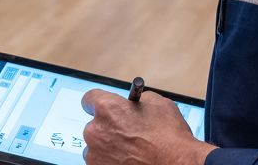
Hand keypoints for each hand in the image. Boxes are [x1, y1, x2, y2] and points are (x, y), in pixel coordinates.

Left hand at [80, 89, 215, 164]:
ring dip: (109, 147)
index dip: (100, 102)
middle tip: (125, 133)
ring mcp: (94, 154)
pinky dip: (112, 161)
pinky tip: (130, 160)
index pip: (89, 98)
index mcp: (107, 109)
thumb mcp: (158, 104)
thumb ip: (138, 100)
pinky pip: (101, 162)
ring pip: (97, 146)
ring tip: (131, 151)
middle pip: (94, 125)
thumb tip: (133, 104)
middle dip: (108, 128)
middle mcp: (95, 131)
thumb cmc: (168, 138)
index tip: (104, 107)